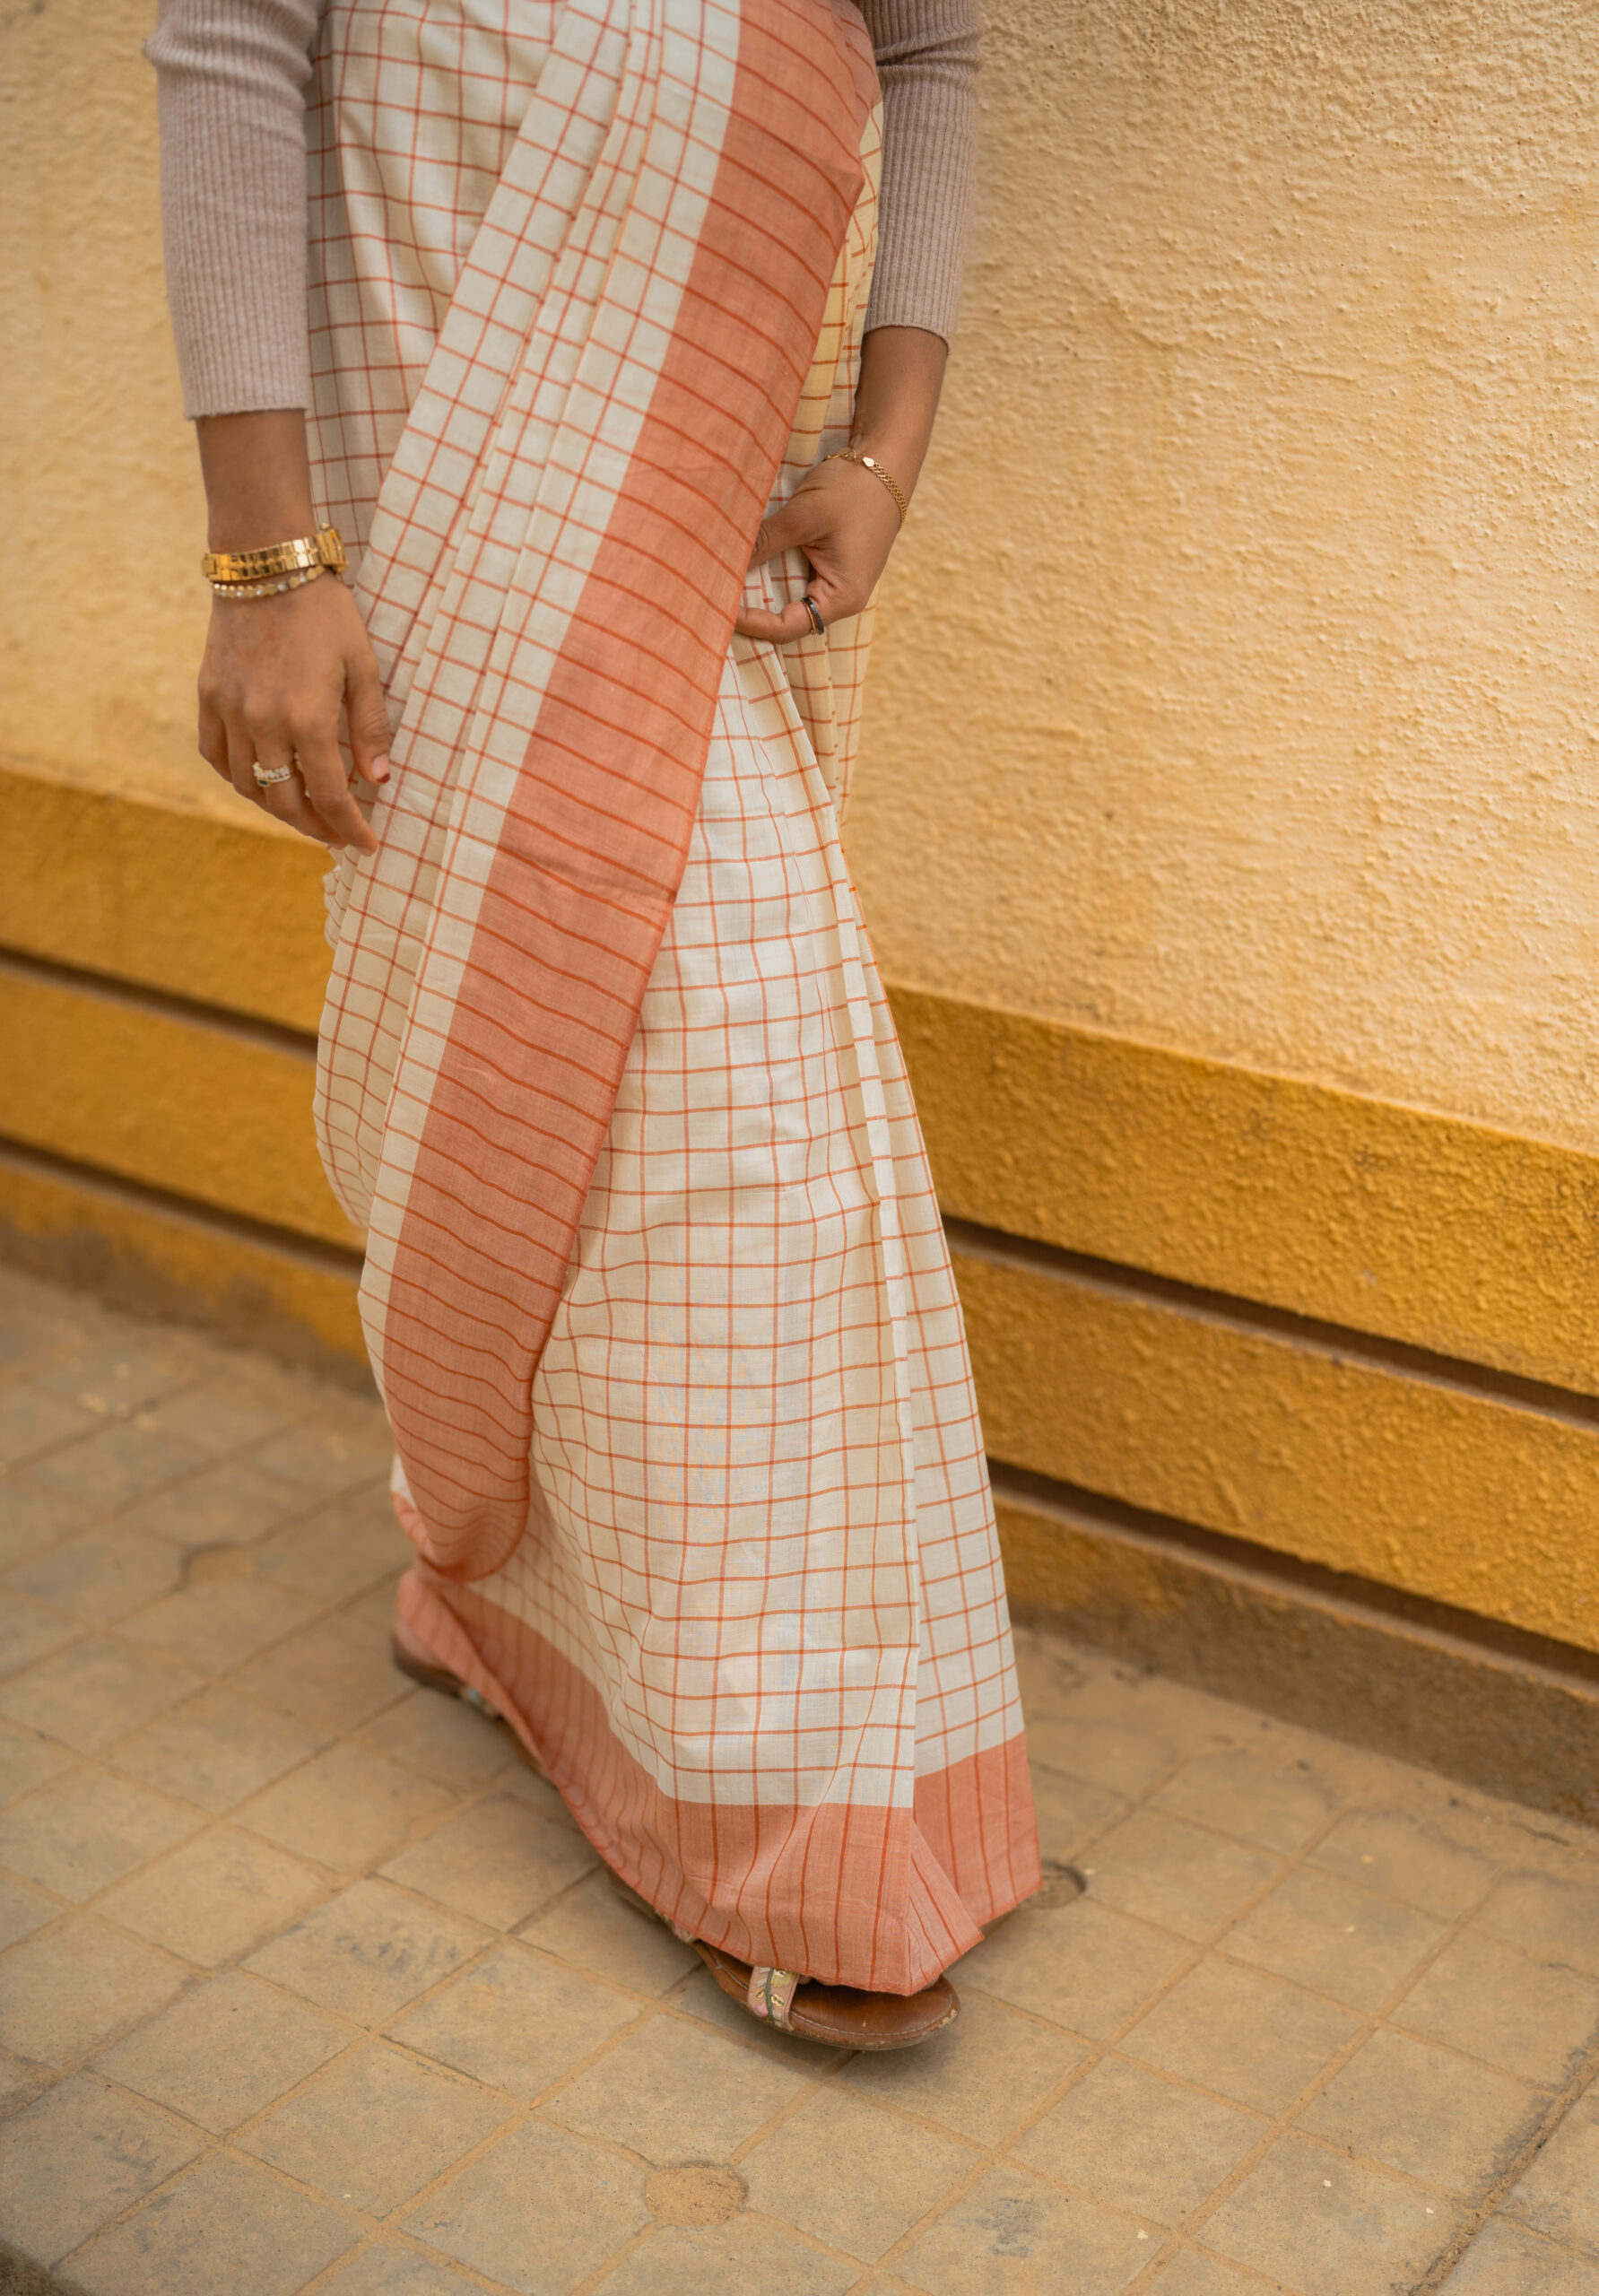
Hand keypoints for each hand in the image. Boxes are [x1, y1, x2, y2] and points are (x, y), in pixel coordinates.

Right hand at [197, 575, 389, 853]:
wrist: (266, 565)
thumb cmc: (324, 612)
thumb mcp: (362, 666)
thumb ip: (370, 728)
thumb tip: (377, 781)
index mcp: (307, 718)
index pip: (331, 797)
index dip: (350, 828)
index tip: (366, 844)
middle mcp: (263, 722)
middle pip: (284, 802)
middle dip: (315, 827)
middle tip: (337, 832)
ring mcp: (229, 710)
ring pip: (247, 785)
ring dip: (276, 807)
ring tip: (303, 810)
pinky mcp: (208, 696)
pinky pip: (215, 755)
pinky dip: (237, 777)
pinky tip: (259, 779)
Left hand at [733, 455, 901, 643]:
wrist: (886, 461)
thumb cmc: (853, 490)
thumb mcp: (804, 516)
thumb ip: (764, 542)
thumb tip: (721, 563)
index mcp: (842, 597)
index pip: (787, 627)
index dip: (750, 622)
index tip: (717, 606)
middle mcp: (839, 598)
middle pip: (785, 620)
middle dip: (749, 611)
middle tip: (710, 599)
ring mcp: (833, 582)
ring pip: (786, 599)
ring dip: (756, 593)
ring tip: (720, 585)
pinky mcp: (827, 565)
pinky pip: (792, 579)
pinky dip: (768, 574)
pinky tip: (743, 566)